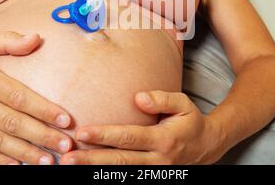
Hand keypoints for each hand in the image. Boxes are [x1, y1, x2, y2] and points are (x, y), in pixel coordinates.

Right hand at [0, 31, 72, 164]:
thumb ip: (8, 40)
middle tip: (65, 146)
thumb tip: (37, 38)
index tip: (65, 119)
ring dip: (24, 153)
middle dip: (41, 135)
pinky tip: (17, 166)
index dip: (43, 109)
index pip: (17, 95)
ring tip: (48, 161)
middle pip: (10, 122)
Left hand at [60, 91, 226, 164]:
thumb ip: (162, 99)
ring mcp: (154, 172)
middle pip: (119, 160)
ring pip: (120, 173)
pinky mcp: (151, 176)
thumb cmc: (191, 122)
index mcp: (163, 139)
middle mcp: (157, 160)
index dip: (105, 135)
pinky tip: (90, 170)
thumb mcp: (184, 105)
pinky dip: (108, 176)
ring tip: (71, 165)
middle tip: (66, 157)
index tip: (82, 132)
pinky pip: (127, 178)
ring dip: (95, 170)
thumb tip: (138, 98)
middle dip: (91, 159)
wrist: (207, 147)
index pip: (129, 137)